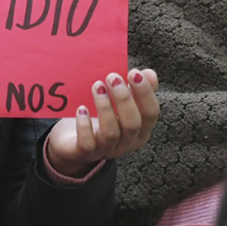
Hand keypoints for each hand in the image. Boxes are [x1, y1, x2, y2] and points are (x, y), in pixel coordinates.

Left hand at [45, 69, 159, 177]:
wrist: (75, 143)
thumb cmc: (103, 117)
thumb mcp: (121, 103)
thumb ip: (136, 89)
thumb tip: (149, 73)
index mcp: (141, 129)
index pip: (151, 113)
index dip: (145, 93)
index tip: (134, 72)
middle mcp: (127, 142)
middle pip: (132, 124)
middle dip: (123, 98)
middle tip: (112, 77)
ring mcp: (107, 149)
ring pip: (110, 133)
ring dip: (104, 107)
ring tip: (97, 87)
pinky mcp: (86, 153)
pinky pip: (87, 143)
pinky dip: (84, 125)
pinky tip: (81, 109)